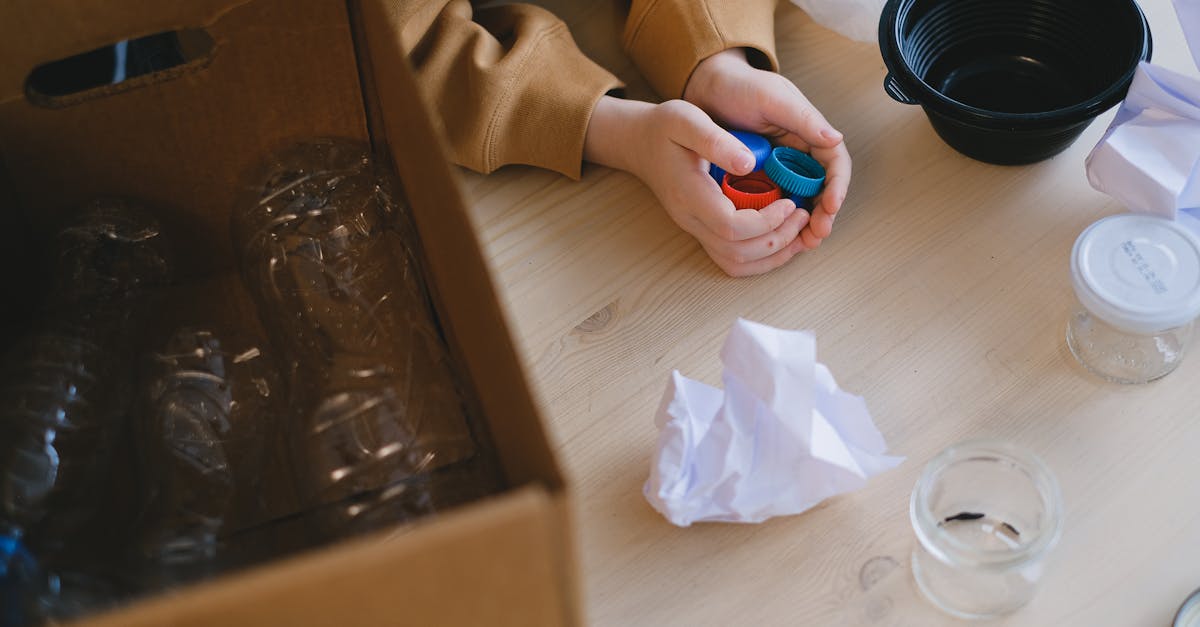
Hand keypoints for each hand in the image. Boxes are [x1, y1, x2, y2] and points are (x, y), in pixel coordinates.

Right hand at [584, 96, 810, 275]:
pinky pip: (732, 259)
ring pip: (736, 263)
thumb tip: (749, 164)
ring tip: (799, 229)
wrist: (641, 143)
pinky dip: (762, 257)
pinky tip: (782, 237)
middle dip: (778, 239)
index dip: (767, 221)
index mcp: (690, 195)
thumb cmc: (664, 128)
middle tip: (803, 213)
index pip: (732, 228)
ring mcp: (696, 229)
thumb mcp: (686, 119)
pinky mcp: (703, 230)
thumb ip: (715, 141)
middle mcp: (692, 220)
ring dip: (773, 254)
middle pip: (738, 252)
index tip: (790, 201)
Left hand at [683, 49, 850, 249]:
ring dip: (804, 224)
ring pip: (800, 201)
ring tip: (804, 244)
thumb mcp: (772, 98)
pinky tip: (776, 237)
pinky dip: (778, 222)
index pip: (834, 164)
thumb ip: (803, 119)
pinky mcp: (758, 180)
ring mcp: (778, 168)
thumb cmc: (741, 86)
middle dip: (823, 214)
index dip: (837, 187)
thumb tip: (835, 139)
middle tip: (817, 235)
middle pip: (821, 189)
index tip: (830, 207)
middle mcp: (798, 153)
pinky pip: (773, 204)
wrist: (705, 88)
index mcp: (809, 133)